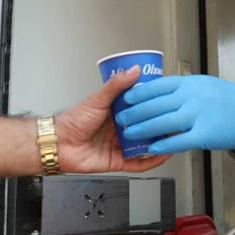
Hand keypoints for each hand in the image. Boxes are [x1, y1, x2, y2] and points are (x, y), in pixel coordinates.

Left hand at [53, 66, 170, 172]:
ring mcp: (121, 145)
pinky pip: (139, 163)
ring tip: (174, 137)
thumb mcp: (98, 99)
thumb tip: (133, 70)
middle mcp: (122, 129)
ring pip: (147, 145)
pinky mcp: (119, 161)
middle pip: (148, 127)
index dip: (156, 105)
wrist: (58, 143)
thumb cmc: (73, 121)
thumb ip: (116, 85)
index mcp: (119, 112)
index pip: (143, 108)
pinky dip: (152, 161)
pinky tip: (162, 155)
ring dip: (160, 142)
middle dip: (162, 125)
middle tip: (176, 119)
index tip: (169, 100)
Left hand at [115, 75, 234, 154]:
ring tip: (129, 133)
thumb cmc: (234, 100)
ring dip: (141, 129)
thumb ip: (184, 89)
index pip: (156, 86)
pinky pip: (176, 142)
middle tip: (121, 118)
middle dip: (133, 113)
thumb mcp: (206, 84)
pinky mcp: (203, 135)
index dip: (138, 93)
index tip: (126, 98)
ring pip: (160, 123)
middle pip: (153, 104)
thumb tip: (162, 93)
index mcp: (191, 83)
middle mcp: (191, 97)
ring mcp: (197, 115)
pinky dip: (161, 146)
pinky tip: (151, 148)